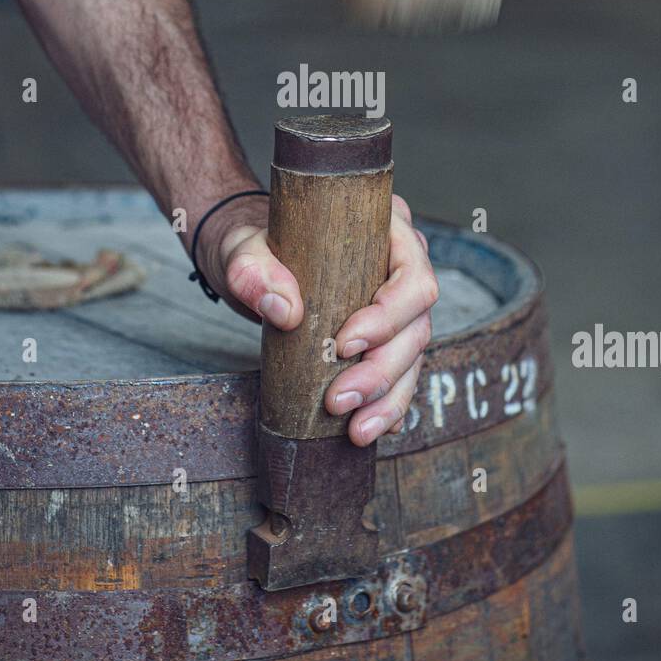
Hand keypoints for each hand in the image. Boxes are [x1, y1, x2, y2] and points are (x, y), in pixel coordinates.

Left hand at [202, 193, 437, 447]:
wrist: (253, 260)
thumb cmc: (257, 243)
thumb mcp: (243, 248)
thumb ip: (254, 271)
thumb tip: (284, 309)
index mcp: (387, 230)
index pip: (412, 276)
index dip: (389, 317)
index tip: (344, 344)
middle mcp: (402, 267)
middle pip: (416, 326)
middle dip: (382, 371)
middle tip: (338, 400)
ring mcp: (399, 305)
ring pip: (412, 357)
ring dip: (388, 398)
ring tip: (356, 430)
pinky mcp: (386, 337)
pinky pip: (400, 373)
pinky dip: (388, 404)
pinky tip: (370, 426)